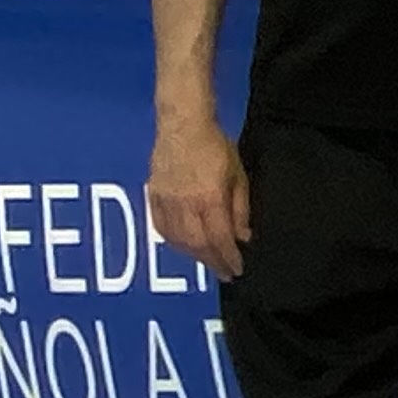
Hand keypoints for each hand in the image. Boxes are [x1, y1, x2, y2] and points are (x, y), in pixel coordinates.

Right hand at [147, 111, 248, 279]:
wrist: (182, 124)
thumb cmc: (215, 146)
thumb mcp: (238, 176)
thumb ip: (240, 209)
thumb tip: (243, 237)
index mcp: (209, 198)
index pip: (220, 238)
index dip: (228, 257)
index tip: (236, 269)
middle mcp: (185, 204)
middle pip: (198, 244)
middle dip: (212, 262)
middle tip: (224, 273)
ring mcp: (166, 200)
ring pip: (178, 239)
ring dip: (193, 256)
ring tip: (207, 262)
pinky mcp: (154, 195)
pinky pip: (161, 227)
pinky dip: (173, 242)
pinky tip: (183, 246)